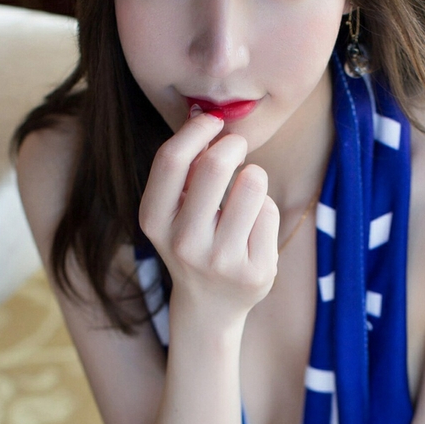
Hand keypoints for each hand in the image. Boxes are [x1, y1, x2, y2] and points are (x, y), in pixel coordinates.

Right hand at [139, 111, 279, 321]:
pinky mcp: (256, 271)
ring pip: (252, 183)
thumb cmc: (194, 241)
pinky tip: (253, 231)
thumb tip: (206, 117)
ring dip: (253, 177)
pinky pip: (270, 212)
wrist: (210, 307)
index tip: (213, 121)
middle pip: (215, 165)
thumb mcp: (174, 211)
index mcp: (154, 222)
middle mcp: (184, 243)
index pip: (171, 161)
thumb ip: (185, 170)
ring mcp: (222, 261)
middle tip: (237, 145)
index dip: (197, 131)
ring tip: (245, 196)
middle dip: (232, 144)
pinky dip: (265, 210)